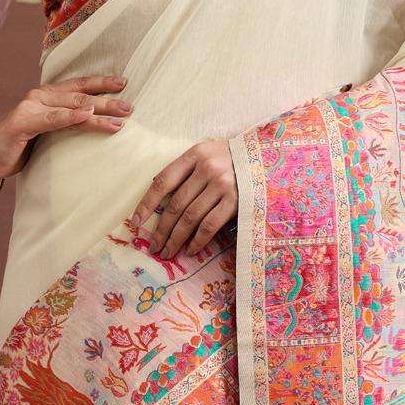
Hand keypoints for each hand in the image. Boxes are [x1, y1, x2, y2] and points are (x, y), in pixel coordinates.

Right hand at [0, 75, 131, 182]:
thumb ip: (68, 125)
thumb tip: (97, 125)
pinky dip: (70, 116)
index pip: (79, 86)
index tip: (125, 84)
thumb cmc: (20, 146)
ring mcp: (31, 107)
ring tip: (119, 116)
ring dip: (97, 110)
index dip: (101, 83)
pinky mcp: (22, 122)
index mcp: (48, 96)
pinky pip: (52, 119)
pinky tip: (87, 115)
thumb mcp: (49, 134)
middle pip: (80, 94)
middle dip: (107, 99)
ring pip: (71, 105)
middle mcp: (40, 96)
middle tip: (130, 107)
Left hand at [131, 136, 236, 257]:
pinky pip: (210, 225)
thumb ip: (186, 169)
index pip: (163, 181)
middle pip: (175, 205)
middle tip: (153, 247)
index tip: (136, 222)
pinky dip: (198, 240)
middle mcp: (207, 168)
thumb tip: (157, 191)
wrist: (268, 159)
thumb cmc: (233, 158)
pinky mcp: (236, 201)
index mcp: (195, 154)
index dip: (147, 203)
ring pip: (190, 218)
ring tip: (167, 252)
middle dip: (161, 230)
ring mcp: (223, 185)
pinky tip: (190, 250)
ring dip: (176, 239)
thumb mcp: (208, 153)